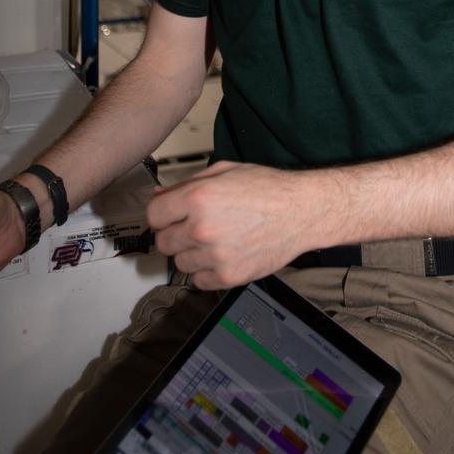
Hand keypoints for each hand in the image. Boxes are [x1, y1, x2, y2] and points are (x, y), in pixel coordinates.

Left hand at [146, 161, 316, 289]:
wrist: (300, 211)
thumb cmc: (268, 189)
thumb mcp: (224, 172)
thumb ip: (187, 184)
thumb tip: (160, 197)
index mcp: (198, 197)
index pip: (153, 216)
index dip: (162, 214)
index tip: (169, 216)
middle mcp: (203, 228)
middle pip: (163, 242)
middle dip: (175, 233)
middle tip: (194, 227)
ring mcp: (215, 255)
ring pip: (180, 263)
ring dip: (192, 253)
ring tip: (215, 240)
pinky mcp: (229, 276)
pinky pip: (199, 281)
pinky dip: (207, 271)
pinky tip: (222, 255)